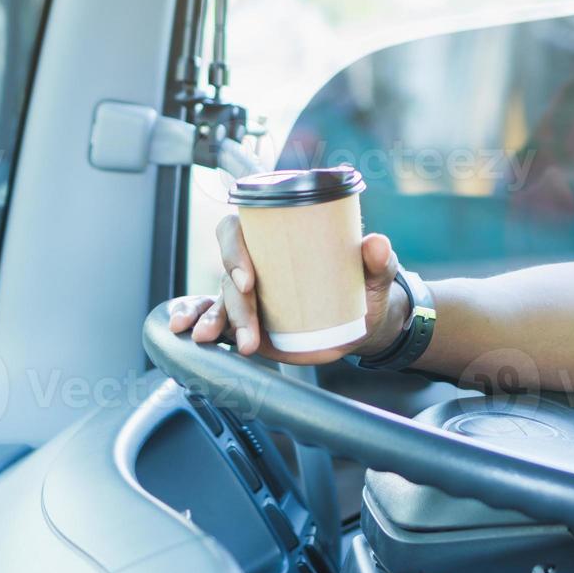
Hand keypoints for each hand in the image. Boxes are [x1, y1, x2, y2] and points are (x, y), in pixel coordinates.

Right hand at [167, 216, 409, 364]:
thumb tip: (375, 244)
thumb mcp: (376, 272)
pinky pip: (216, 321)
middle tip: (251, 329)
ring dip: (215, 321)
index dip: (233, 249)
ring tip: (225, 342)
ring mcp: (248, 295)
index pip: (238, 230)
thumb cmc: (366, 285)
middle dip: (233, 303)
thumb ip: (379, 258)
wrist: (365, 322)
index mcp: (279, 239)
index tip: (248, 279)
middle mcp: (257, 263)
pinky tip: (194, 340)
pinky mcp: (248, 322)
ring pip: (218, 301)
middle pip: (227, 273)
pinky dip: (200, 326)